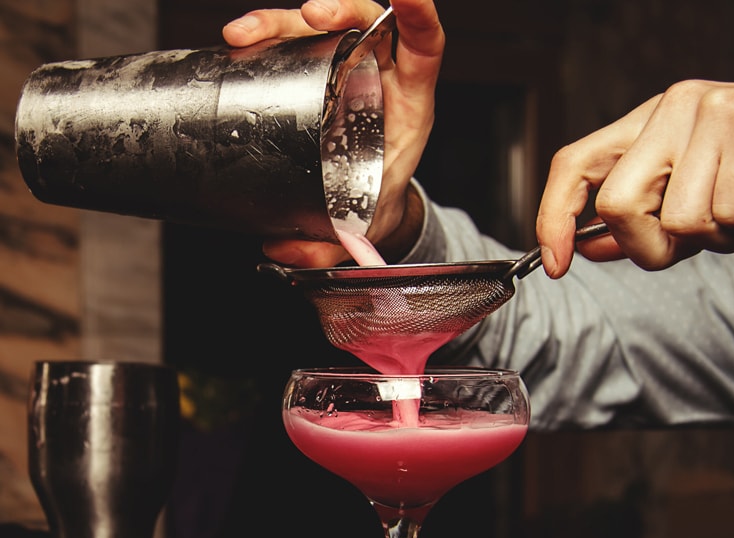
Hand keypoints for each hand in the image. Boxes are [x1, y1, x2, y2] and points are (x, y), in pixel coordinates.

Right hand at [224, 0, 443, 267]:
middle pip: (367, 22)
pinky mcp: (315, 73)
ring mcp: (347, 70)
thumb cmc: (375, 200)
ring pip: (321, 27)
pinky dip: (268, 37)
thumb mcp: (361, 225)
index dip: (418, 14)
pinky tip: (242, 42)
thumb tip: (283, 250)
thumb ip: (330, 246)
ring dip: (284, 21)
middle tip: (312, 15)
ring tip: (249, 34)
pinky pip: (294, 44)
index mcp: (409, 103)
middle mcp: (381, 76)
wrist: (370, 201)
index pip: (424, 45)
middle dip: (339, 9)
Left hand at [536, 80, 733, 276]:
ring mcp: (714, 112)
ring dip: (720, 237)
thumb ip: (643, 221)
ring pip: (680, 221)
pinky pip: (730, 213)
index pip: (574, 164)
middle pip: (617, 206)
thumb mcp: (695, 196)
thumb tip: (586, 249)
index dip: (553, 217)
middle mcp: (674, 107)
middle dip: (651, 248)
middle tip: (696, 242)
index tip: (555, 264)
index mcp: (651, 123)